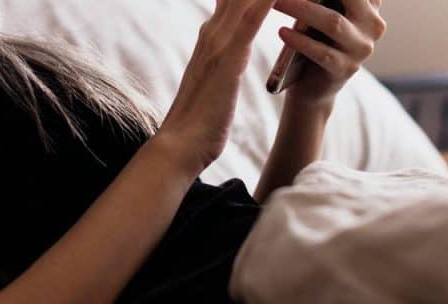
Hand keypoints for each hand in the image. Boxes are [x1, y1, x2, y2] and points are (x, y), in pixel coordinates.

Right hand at [154, 0, 277, 174]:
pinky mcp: (227, 60)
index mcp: (210, 38)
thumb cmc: (200, 120)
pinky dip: (265, 1)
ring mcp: (218, 44)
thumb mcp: (214, 80)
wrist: (181, 145)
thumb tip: (230, 51)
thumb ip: (221, 60)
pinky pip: (250, 21)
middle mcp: (213, 33)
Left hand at [275, 0, 385, 105]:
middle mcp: (373, 25)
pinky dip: (300, 40)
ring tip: (277, 3)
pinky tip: (283, 32)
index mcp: (370, 6)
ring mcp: (362, 49)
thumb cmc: (315, 42)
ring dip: (301, 9)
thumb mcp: (323, 13)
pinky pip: (322, 52)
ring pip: (332, 23)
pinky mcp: (345, 70)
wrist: (313, 88)